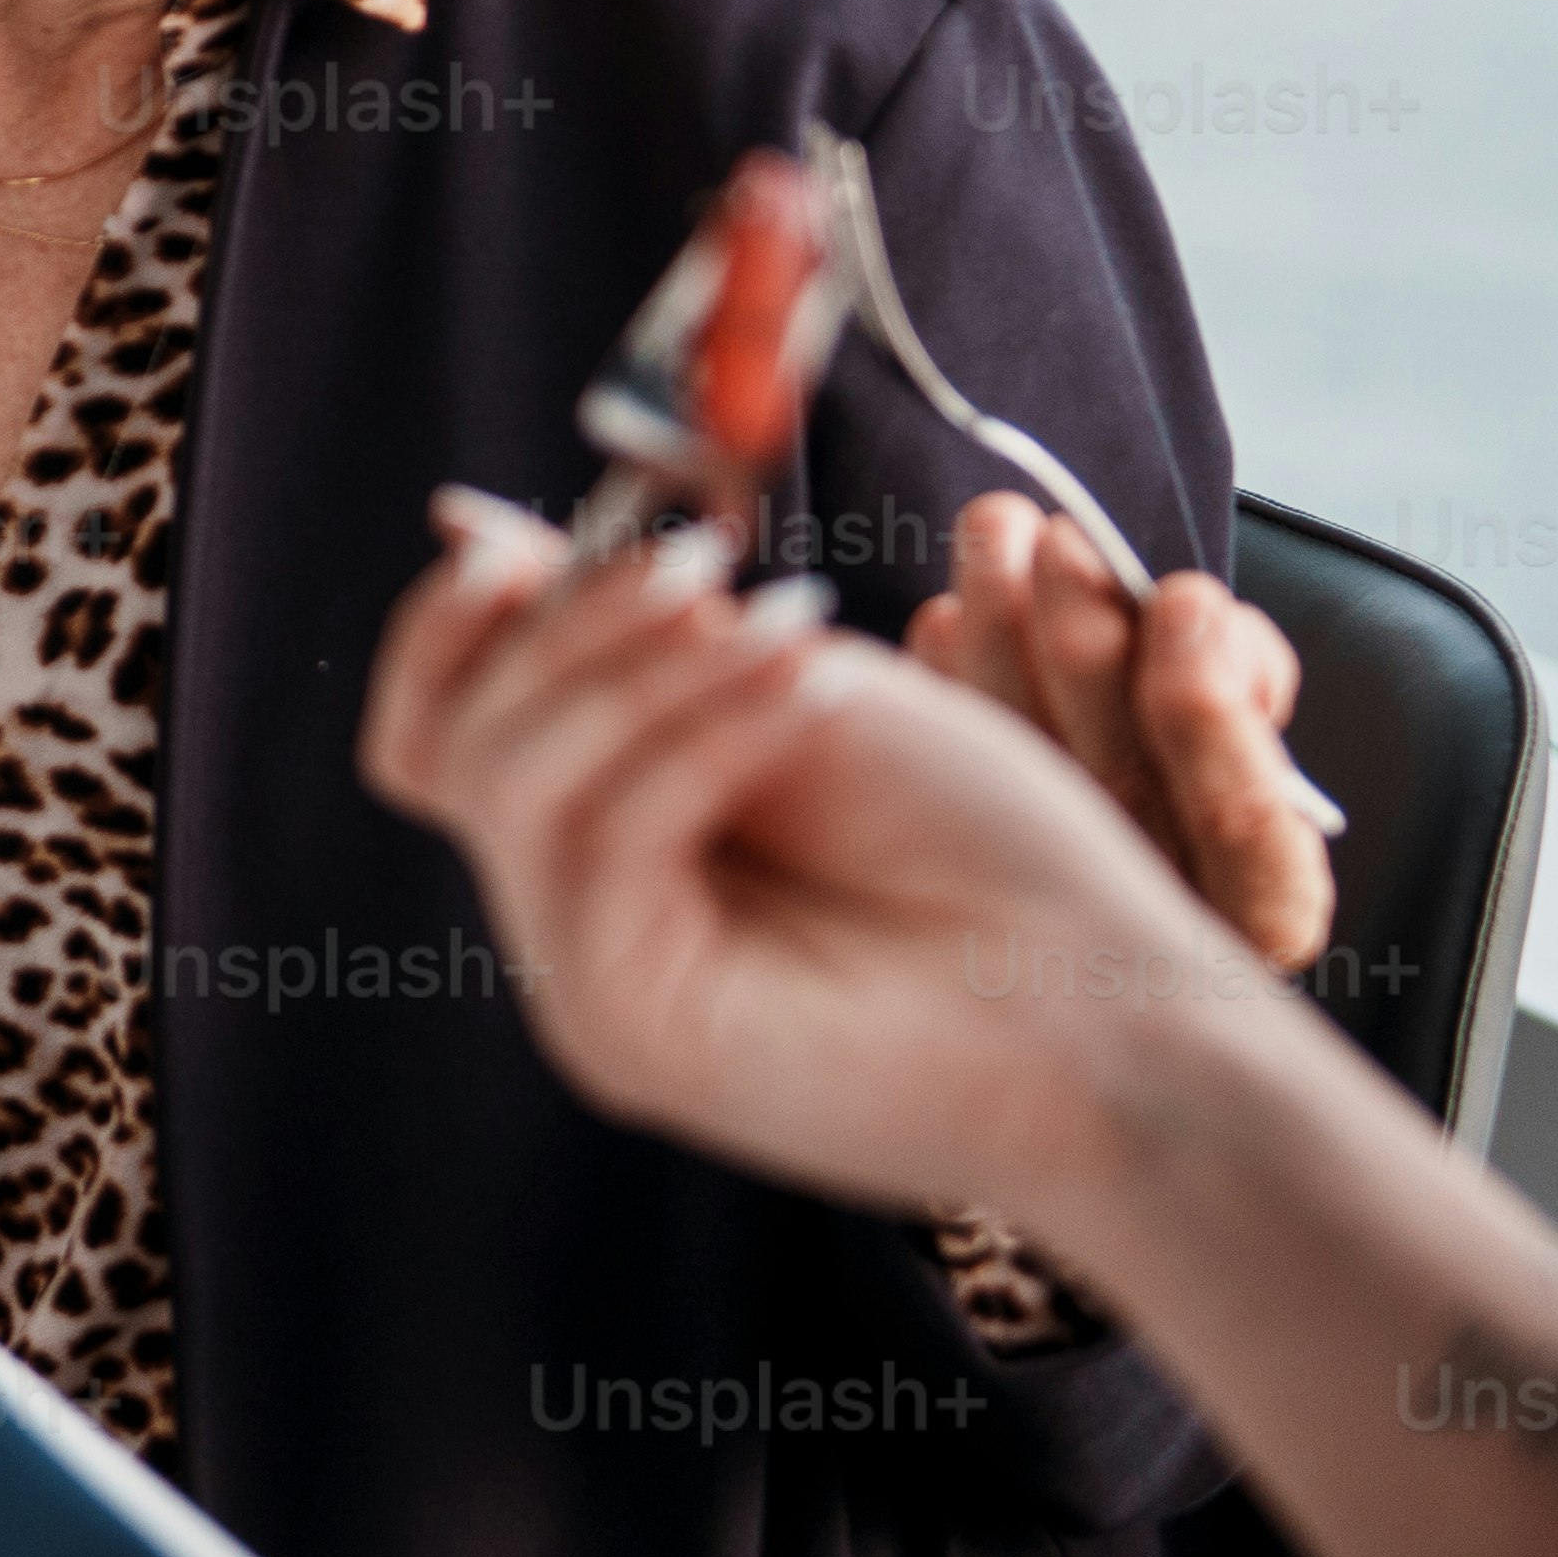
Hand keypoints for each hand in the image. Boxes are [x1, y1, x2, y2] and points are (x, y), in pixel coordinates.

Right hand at [356, 494, 1289, 1251]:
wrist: (1122, 1020)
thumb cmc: (993, 862)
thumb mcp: (797, 691)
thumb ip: (644, 630)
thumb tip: (464, 525)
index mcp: (611, 848)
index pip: (435, 734)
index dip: (453, 625)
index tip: (526, 539)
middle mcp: (578, 925)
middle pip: (452, 745)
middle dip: (570, 624)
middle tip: (704, 565)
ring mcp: (591, 987)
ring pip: (510, 784)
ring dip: (639, 669)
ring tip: (785, 626)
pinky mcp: (631, 1031)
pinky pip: (598, 842)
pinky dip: (693, 739)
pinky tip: (804, 692)